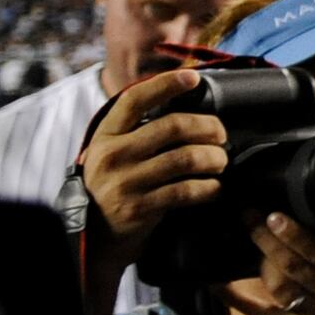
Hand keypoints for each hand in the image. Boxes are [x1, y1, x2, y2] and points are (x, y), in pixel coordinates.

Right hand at [78, 71, 227, 257]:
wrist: (93, 236)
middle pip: (174, 126)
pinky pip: (187, 191)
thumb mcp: (113, 153)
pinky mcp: (139, 208)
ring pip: (186, 158)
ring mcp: (125, 182)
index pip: (135, 99)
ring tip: (220, 161)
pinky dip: (210, 187)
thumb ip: (137, 132)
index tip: (193, 77)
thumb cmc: (113, 187)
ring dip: (215, 158)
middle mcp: (113, 155)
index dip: (166, 84)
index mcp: (106, 135)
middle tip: (220, 135)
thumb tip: (185, 105)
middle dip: (209, 127)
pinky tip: (214, 187)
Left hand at [227, 217, 314, 314]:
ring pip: (280, 284)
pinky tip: (218, 282)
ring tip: (247, 241)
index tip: (274, 216)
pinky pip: (261, 313)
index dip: (295, 233)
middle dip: (269, 240)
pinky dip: (237, 298)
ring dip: (260, 262)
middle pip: (296, 264)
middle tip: (249, 218)